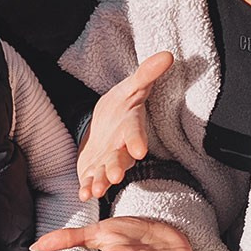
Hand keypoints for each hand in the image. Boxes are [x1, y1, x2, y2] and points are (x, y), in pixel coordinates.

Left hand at [77, 52, 172, 200]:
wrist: (104, 124)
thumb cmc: (120, 106)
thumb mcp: (130, 88)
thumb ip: (146, 74)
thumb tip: (168, 54)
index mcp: (129, 127)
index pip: (134, 133)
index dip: (137, 140)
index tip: (139, 149)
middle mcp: (120, 148)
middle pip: (120, 159)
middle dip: (117, 167)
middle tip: (115, 176)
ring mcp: (108, 162)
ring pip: (105, 174)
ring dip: (101, 182)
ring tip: (95, 190)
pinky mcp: (94, 171)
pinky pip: (91, 181)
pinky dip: (86, 188)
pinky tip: (82, 196)